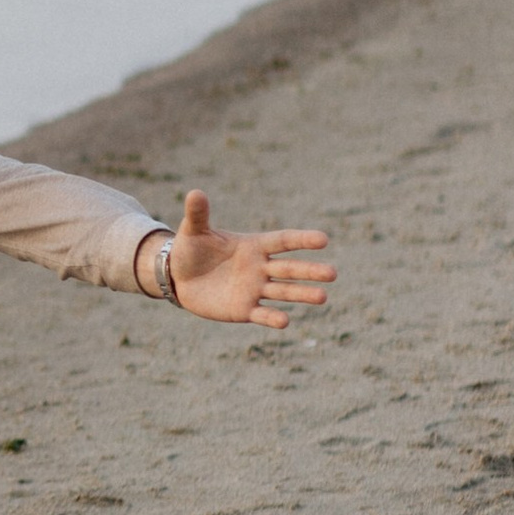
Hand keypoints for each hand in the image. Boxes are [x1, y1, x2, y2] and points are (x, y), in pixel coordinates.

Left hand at [157, 188, 334, 328]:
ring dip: (302, 294)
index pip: (282, 241)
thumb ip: (198, 214)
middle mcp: (260, 268)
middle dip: (310, 271)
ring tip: (323, 297)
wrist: (180, 278)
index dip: (302, 240)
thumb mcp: (193, 231)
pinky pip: (261, 314)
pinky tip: (285, 322)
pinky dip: (272, 318)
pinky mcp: (244, 309)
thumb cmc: (191, 250)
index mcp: (253, 246)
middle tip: (333, 273)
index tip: (323, 239)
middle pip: (289, 269)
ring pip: (283, 291)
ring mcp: (254, 289)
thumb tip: (194, 192)